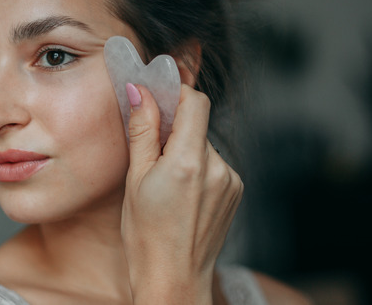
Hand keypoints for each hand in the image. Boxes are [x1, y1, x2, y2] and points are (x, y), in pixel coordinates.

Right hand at [120, 84, 242, 303]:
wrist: (174, 280)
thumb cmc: (147, 237)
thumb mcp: (135, 180)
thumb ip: (142, 131)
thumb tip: (139, 92)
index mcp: (189, 162)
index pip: (195, 102)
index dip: (175, 95)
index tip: (157, 100)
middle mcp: (217, 168)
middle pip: (197, 124)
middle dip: (173, 130)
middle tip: (150, 154)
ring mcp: (230, 180)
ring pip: (204, 144)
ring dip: (185, 151)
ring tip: (166, 183)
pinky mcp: (236, 190)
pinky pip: (214, 164)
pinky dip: (198, 168)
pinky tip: (183, 194)